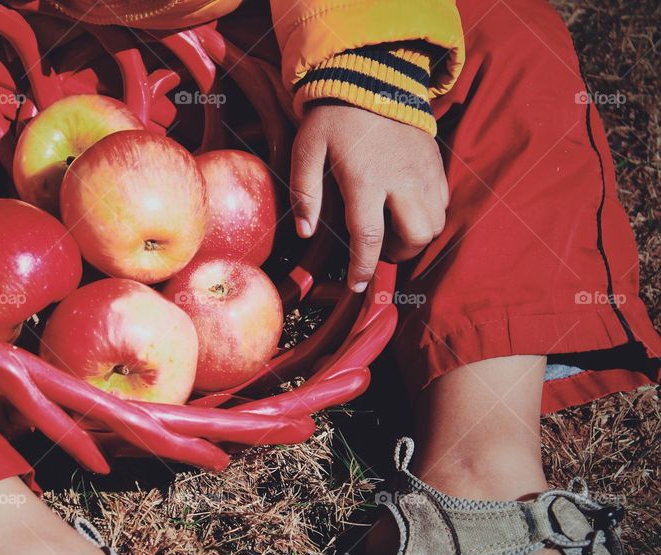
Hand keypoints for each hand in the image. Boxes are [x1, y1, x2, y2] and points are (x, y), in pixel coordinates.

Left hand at [290, 103, 448, 291]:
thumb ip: (304, 192)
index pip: (369, 238)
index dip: (363, 268)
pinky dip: (429, 215)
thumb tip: (305, 232)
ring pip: (435, 224)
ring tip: (393, 231)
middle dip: (398, 253)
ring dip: (416, 237)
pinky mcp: (436, 163)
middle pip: (415, 237)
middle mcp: (402, 179)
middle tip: (379, 250)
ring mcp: (424, 171)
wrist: (371, 75)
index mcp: (366, 180)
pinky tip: (407, 209)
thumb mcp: (306, 150)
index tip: (357, 285)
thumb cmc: (333, 116)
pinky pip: (443, 202)